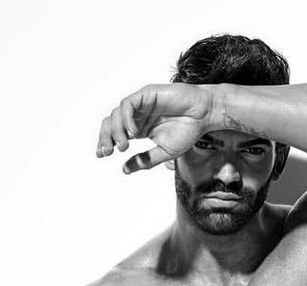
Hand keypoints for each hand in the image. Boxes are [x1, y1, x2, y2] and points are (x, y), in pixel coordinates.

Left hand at [96, 83, 214, 171]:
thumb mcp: (164, 152)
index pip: (115, 134)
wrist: (204, 114)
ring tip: (123, 147)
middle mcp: (136, 116)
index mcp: (138, 128)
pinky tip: (132, 132)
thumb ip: (145, 160)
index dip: (105, 142)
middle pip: (111, 123)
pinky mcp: (146, 94)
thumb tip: (124, 170)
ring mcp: (140, 104)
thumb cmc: (188, 131)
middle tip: (107, 152)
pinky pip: (128, 104)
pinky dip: (126, 118)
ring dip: (116, 131)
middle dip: (105, 137)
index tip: (102, 155)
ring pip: (116, 114)